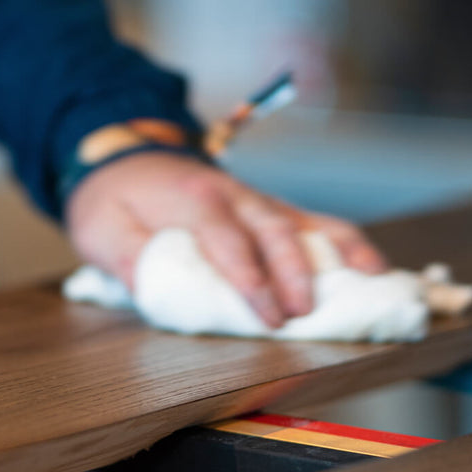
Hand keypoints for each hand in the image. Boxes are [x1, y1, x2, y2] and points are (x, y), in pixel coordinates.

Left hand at [64, 151, 387, 327]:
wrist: (121, 156)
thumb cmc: (111, 198)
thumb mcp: (101, 228)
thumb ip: (129, 257)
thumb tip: (156, 289)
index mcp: (192, 199)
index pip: (228, 242)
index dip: (251, 280)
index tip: (268, 315)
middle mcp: (233, 195)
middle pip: (275, 231)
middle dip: (295, 273)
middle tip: (305, 313)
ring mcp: (255, 200)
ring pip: (305, 221)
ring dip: (338, 252)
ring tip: (370, 281)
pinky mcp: (266, 209)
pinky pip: (312, 222)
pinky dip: (344, 242)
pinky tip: (371, 267)